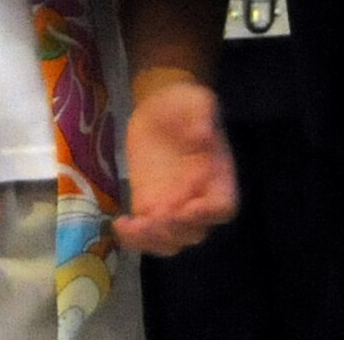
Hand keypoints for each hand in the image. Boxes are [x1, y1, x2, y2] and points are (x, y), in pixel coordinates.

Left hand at [116, 74, 237, 255]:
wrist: (160, 105)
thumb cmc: (185, 103)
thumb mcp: (198, 101)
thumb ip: (202, 117)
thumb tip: (204, 136)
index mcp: (217, 176)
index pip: (223, 207)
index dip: (208, 214)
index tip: (187, 208)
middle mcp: (199, 198)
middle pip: (195, 232)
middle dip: (175, 230)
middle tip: (156, 215)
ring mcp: (174, 206)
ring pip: (170, 241)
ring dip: (153, 241)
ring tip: (134, 226)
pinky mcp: (149, 206)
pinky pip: (145, 233)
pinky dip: (133, 237)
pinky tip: (120, 224)